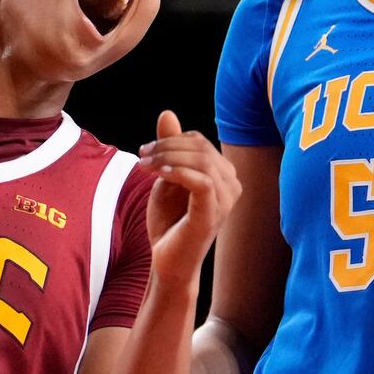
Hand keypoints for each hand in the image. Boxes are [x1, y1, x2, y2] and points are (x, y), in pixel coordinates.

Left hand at [137, 111, 240, 289]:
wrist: (168, 261)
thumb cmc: (169, 221)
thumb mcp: (166, 176)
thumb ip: (169, 146)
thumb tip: (167, 112)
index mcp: (222, 174)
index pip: (199, 141)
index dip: (170, 140)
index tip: (144, 150)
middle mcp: (231, 185)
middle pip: (201, 148)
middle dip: (167, 147)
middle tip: (141, 155)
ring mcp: (225, 200)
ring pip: (202, 161)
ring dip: (168, 158)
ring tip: (145, 165)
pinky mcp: (213, 214)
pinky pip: (202, 182)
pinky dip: (179, 172)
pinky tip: (160, 174)